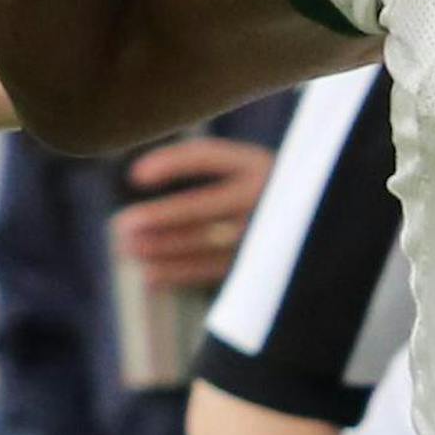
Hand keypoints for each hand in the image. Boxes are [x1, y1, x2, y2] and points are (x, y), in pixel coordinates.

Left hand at [112, 138, 273, 288]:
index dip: (170, 164)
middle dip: (158, 218)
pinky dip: (178, 275)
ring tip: (128, 249)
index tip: (134, 175)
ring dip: (162, 249)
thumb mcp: (246, 164)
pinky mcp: (260, 266)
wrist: (314, 222)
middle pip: (200, 208)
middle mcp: (262, 198)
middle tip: (121, 226)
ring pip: (204, 244)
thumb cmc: (264, 186)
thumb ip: (203, 163)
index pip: (206, 157)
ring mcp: (263, 235)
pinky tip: (149, 277)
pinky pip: (213, 271)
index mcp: (256, 164)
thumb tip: (137, 176)